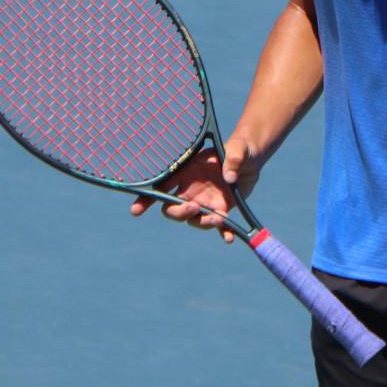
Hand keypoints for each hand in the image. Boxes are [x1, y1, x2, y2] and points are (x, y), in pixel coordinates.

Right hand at [128, 136, 260, 243]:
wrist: (250, 158)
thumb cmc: (237, 149)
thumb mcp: (237, 150)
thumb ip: (232, 159)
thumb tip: (229, 177)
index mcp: (186, 173)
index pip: (160, 187)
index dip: (146, 199)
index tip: (136, 210)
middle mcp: (191, 190)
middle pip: (172, 209)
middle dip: (178, 212)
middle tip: (194, 207)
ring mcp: (205, 202)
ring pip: (193, 220)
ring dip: (202, 222)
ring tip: (219, 218)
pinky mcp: (221, 209)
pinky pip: (217, 226)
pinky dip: (222, 233)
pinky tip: (228, 238)